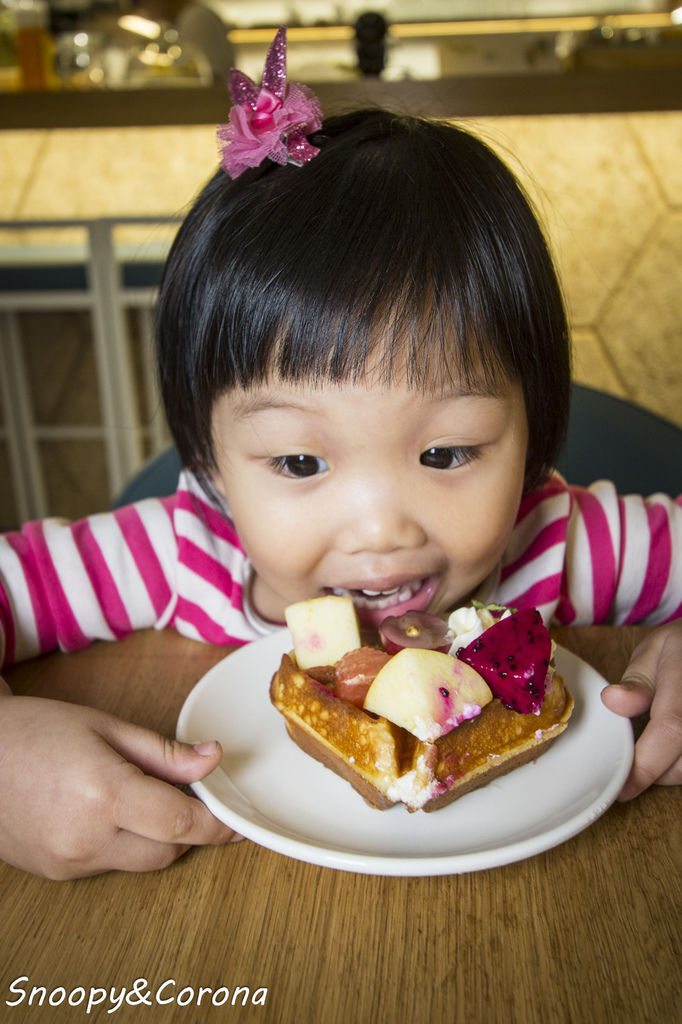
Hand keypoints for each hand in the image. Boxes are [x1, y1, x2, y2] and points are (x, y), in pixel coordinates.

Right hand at [0, 690, 239, 878]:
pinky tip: (103, 811)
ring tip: (130, 793)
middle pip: (168, 850)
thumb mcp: (106, 728)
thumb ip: (164, 752)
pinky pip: (109, 865)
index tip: (237, 820)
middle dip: (185, 826)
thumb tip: (213, 759)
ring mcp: (69, 862)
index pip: (182, 824)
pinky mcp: (56, 873)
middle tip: (183, 792)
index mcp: (105, 795)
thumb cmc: (34, 732)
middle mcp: (87, 839)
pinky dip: (121, 843)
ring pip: (140, 862)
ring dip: (153, 836)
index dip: (218, 824)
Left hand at [601, 620, 681, 800]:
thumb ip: (637, 682)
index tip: (622, 786)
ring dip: (668, 771)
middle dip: (652, 771)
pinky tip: (668, 752)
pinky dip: (679, 764)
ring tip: (649, 752)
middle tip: (627, 763)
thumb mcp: (654, 651)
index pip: (672, 730)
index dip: (646, 765)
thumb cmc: (680, 649)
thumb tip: (612, 701)